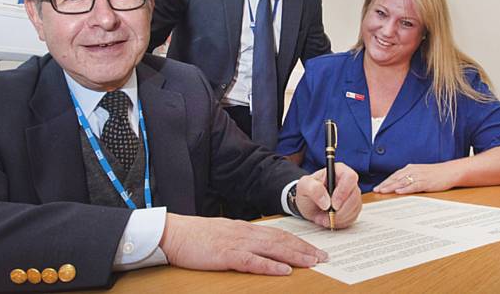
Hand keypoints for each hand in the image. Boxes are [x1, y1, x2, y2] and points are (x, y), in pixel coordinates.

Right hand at [159, 213, 327, 274]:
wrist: (175, 233)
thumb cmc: (197, 236)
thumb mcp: (224, 233)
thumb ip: (242, 239)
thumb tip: (260, 247)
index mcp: (245, 228)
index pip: (278, 234)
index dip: (298, 242)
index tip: (315, 249)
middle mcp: (246, 233)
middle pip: (281, 240)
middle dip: (304, 249)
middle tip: (324, 257)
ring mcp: (237, 243)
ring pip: (273, 249)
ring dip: (295, 256)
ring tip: (313, 262)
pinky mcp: (226, 255)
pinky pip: (252, 261)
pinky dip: (270, 266)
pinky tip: (284, 271)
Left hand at [295, 163, 361, 228]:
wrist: (308, 204)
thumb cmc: (307, 191)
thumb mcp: (304, 186)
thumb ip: (313, 189)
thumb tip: (326, 201)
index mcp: (338, 170)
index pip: (350, 177)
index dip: (344, 192)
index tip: (334, 205)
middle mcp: (348, 181)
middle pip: (354, 196)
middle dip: (340, 211)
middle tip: (326, 216)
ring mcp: (352, 195)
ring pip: (354, 208)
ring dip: (339, 218)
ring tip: (324, 218)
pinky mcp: (353, 207)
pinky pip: (353, 217)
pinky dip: (341, 222)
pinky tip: (330, 220)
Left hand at [373, 163, 457, 193]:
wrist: (450, 171)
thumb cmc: (435, 174)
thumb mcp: (420, 173)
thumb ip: (410, 177)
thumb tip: (399, 185)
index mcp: (410, 168)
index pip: (394, 175)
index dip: (385, 181)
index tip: (377, 187)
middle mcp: (412, 171)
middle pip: (395, 178)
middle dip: (385, 184)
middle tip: (376, 190)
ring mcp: (419, 176)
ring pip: (402, 182)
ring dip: (391, 187)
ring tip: (383, 191)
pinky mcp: (425, 182)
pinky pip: (413, 186)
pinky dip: (405, 189)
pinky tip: (399, 191)